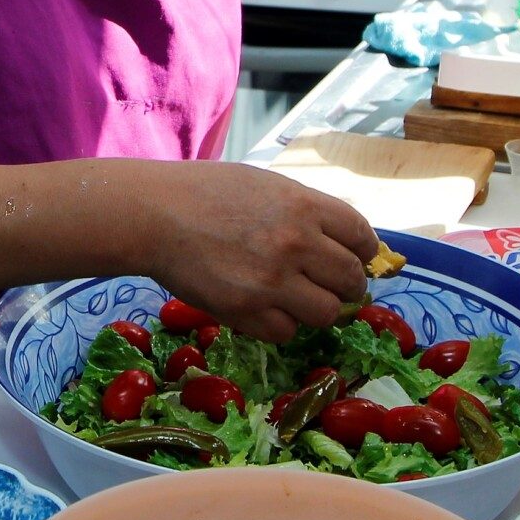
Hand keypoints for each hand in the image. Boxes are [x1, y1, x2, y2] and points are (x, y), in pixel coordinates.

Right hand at [134, 162, 380, 343]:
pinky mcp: (247, 311)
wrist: (155, 215)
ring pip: (326, 313)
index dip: (364, 253)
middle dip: (346, 287)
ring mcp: (273, 281)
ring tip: (294, 300)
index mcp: (305, 206)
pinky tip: (262, 308)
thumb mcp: (265, 186)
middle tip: (330, 288)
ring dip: (315, 310)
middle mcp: (297, 244)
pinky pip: (287, 332)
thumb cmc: (205, 193)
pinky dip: (280, 325)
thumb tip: (339, 241)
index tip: (357, 260)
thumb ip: (304, 212)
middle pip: (351, 279)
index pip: (362, 237)